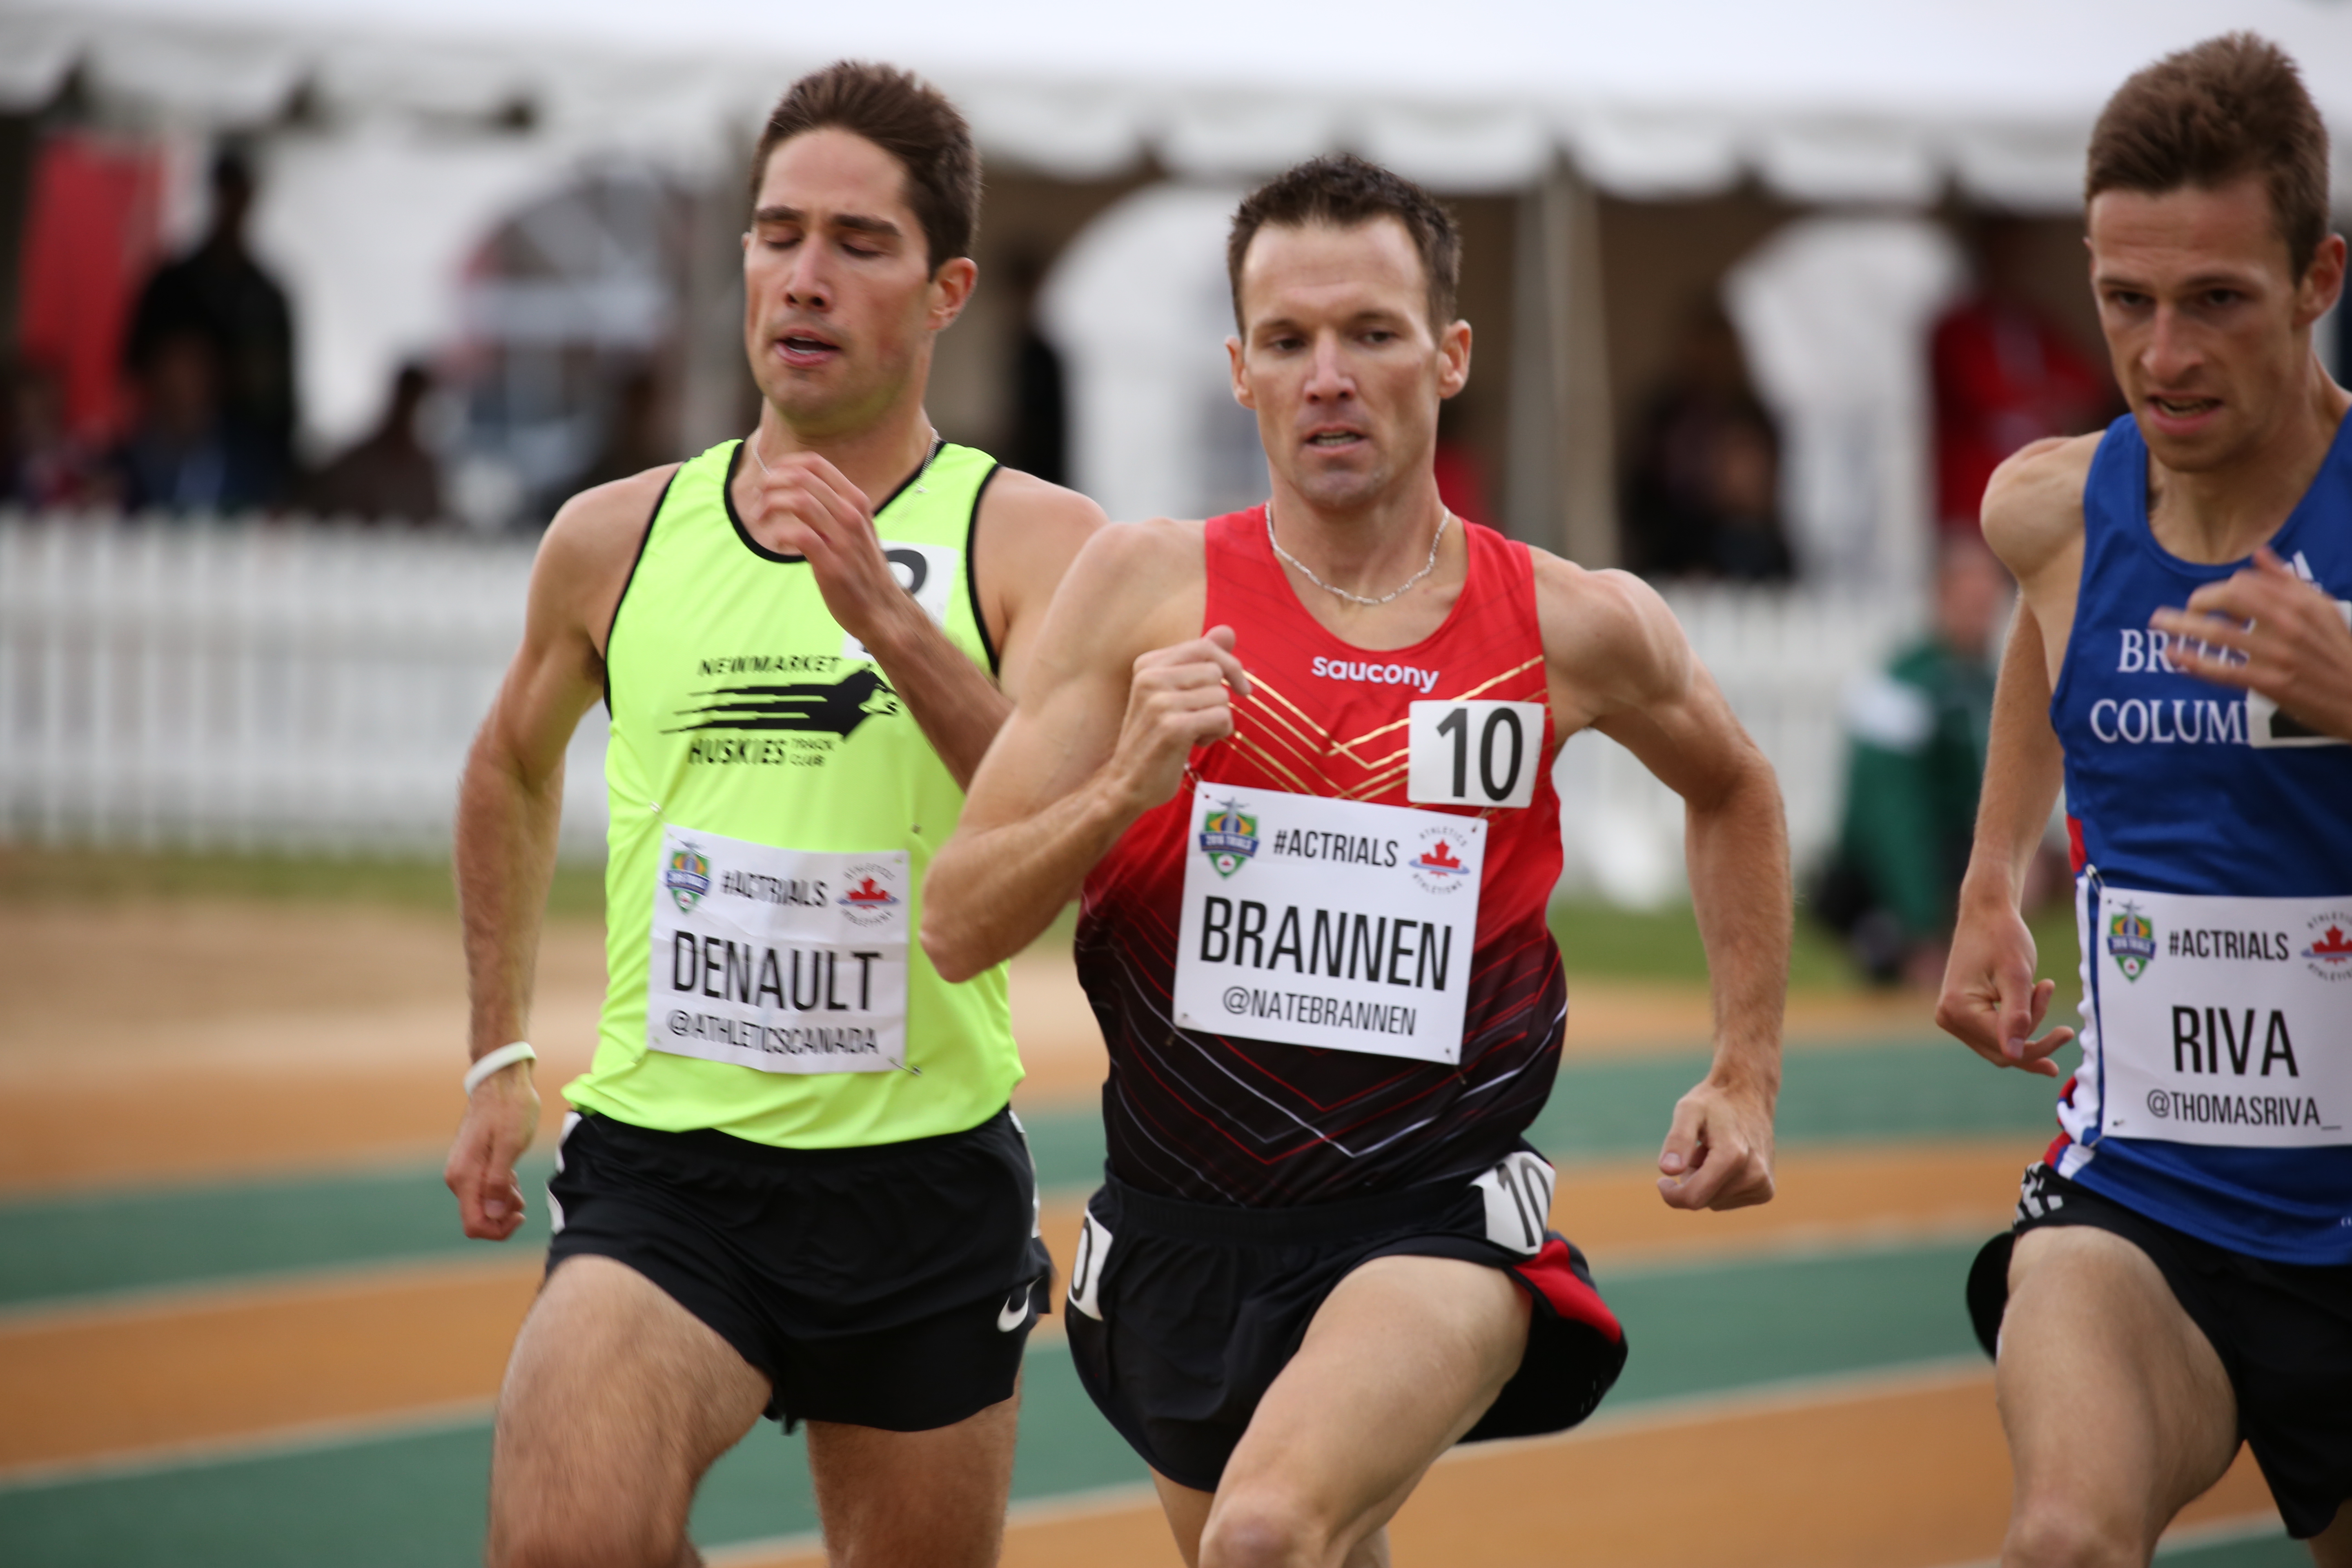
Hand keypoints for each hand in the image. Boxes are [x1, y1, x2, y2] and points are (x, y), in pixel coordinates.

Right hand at [444, 1061, 541, 1240]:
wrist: (502, 1080)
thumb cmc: (510, 1108)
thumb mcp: (512, 1144)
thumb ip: (500, 1181)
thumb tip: (495, 1213)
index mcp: (464, 1176)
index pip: (474, 1225)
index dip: (498, 1230)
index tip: (520, 1215)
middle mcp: (458, 1177)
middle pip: (478, 1218)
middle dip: (503, 1215)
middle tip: (522, 1196)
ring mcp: (463, 1170)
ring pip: (484, 1205)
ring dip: (504, 1202)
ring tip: (518, 1179)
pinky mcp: (472, 1164)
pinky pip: (486, 1190)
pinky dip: (502, 1189)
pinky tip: (512, 1172)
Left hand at [743, 448, 921, 654]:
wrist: (882, 608)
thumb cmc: (862, 569)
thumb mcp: (856, 529)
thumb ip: (833, 509)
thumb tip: (799, 493)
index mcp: (855, 501)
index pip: (816, 464)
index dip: (786, 464)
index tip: (770, 476)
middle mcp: (851, 514)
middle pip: (802, 478)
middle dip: (771, 483)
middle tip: (759, 498)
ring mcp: (843, 537)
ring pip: (799, 500)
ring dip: (771, 504)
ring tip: (761, 517)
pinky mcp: (831, 562)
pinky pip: (798, 533)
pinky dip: (778, 533)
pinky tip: (775, 542)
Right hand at [1103, 625, 1251, 813]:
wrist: (1127, 783)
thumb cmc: (1156, 738)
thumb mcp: (1174, 693)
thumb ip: (1199, 661)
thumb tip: (1228, 630)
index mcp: (1148, 664)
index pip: (1206, 647)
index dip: (1231, 666)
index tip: (1241, 688)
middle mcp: (1150, 677)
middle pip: (1216, 672)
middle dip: (1219, 699)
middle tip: (1200, 719)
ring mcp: (1159, 702)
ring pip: (1222, 696)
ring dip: (1219, 720)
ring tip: (1194, 733)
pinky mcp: (1172, 727)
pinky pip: (1222, 718)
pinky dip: (1219, 734)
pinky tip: (1196, 744)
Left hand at [1657, 1074, 1775, 1210]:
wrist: (1749, 1093)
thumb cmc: (1713, 1102)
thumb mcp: (1688, 1111)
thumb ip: (1677, 1140)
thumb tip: (1667, 1170)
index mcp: (1732, 1156)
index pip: (1692, 1198)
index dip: (1671, 1194)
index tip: (1663, 1180)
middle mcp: (1754, 1174)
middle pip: (1702, 1201)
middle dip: (1692, 1180)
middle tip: (1699, 1150)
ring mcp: (1762, 1185)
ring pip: (1714, 1202)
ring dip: (1706, 1181)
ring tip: (1714, 1152)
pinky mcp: (1765, 1190)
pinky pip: (1728, 1201)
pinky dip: (1721, 1185)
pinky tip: (1727, 1160)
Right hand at [1935, 894, 2072, 1076]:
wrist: (1985, 913)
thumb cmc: (2002, 937)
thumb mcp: (2017, 975)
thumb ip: (2017, 1017)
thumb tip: (2014, 1055)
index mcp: (1958, 1008)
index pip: (2004, 1045)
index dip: (2039, 1040)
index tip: (2067, 1026)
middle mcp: (1948, 1017)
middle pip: (2000, 1052)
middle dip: (2033, 1037)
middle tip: (2063, 1023)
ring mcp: (1952, 1017)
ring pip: (1999, 1046)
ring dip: (2026, 1026)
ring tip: (2042, 990)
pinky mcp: (1961, 1014)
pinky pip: (1993, 1034)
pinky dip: (2017, 1022)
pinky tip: (2032, 997)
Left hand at [2149, 546, 2351, 740]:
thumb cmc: (2339, 652)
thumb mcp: (2323, 609)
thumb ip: (2289, 582)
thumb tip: (2259, 554)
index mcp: (2301, 602)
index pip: (2246, 582)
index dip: (2218, 588)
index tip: (2206, 599)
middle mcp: (2288, 624)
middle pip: (2229, 600)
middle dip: (2197, 602)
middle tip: (2179, 611)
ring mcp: (2278, 654)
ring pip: (2219, 635)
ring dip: (2182, 627)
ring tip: (2159, 625)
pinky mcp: (2271, 683)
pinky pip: (2223, 670)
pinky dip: (2194, 661)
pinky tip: (2173, 655)